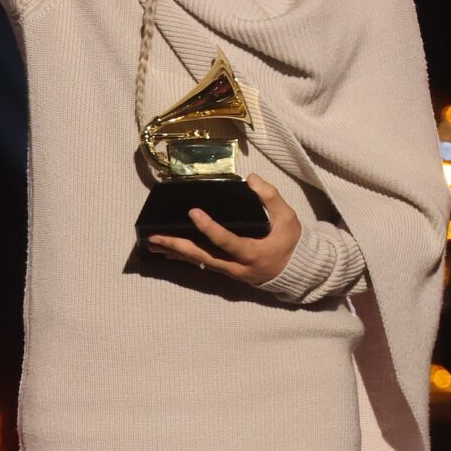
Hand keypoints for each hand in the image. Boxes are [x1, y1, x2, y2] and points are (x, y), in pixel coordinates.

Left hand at [146, 174, 300, 286]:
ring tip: (153, 243)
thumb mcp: (288, 219)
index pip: (226, 241)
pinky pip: (202, 263)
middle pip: (203, 257)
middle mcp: (237, 266)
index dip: (209, 228)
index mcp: (252, 253)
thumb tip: (251, 179)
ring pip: (198, 262)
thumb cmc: (291, 243)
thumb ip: (271, 197)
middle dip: (178, 246)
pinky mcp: (226, 271)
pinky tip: (168, 249)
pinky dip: (184, 255)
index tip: (193, 212)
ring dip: (175, 252)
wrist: (297, 272)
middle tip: (155, 237)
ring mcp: (230, 271)